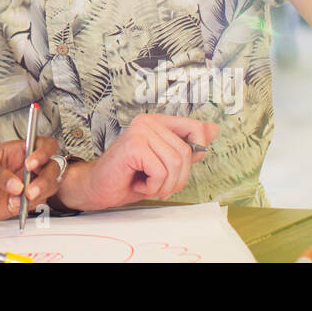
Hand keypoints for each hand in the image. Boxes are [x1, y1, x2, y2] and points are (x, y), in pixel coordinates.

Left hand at [0, 137, 60, 224]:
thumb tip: (16, 184)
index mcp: (13, 151)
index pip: (39, 143)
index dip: (42, 151)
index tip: (31, 164)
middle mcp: (21, 167)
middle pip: (50, 166)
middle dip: (45, 178)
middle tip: (29, 190)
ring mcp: (23, 185)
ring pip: (48, 185)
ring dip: (40, 193)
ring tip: (19, 200)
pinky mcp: (21, 203)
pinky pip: (37, 203)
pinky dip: (30, 206)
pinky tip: (13, 206)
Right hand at [61, 115, 218, 210]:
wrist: (98, 188)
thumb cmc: (129, 177)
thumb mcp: (165, 164)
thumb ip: (187, 147)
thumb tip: (213, 130)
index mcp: (157, 122)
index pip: (195, 128)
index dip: (197, 150)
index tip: (179, 167)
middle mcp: (148, 121)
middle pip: (186, 153)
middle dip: (177, 178)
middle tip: (159, 185)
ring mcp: (140, 131)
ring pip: (176, 163)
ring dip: (165, 184)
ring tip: (148, 184)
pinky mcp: (134, 145)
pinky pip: (161, 172)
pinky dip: (153, 186)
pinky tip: (139, 184)